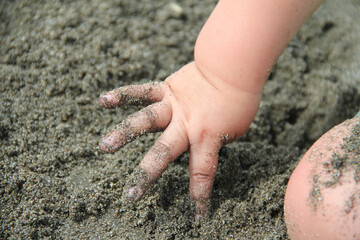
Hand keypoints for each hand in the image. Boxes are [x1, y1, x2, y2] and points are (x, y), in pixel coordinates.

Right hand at [99, 61, 260, 218]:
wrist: (232, 67)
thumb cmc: (238, 100)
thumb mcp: (234, 129)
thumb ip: (213, 141)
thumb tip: (198, 146)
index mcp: (207, 138)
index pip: (202, 173)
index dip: (200, 196)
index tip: (197, 217)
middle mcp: (186, 125)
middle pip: (163, 153)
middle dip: (146, 176)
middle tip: (129, 196)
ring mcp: (173, 106)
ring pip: (145, 121)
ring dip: (123, 134)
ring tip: (103, 147)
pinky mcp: (166, 89)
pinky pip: (142, 91)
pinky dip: (123, 95)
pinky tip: (103, 100)